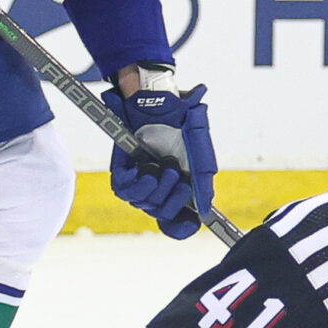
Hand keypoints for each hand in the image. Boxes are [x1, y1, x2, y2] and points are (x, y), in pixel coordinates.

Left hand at [104, 82, 217, 239]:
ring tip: (166, 170)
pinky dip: (136, 185)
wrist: (162, 100)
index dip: (181, 226)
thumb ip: (203, 183)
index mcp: (180, 184)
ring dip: (156, 190)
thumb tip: (204, 211)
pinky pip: (123, 189)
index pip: (178, 218)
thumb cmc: (184, 123)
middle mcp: (159, 183)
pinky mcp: (123, 167)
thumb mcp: (200, 154)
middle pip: (160, 213)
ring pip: (142, 203)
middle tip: (179, 178)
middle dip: (171, 201)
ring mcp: (140, 175)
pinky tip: (145, 172)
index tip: (188, 224)